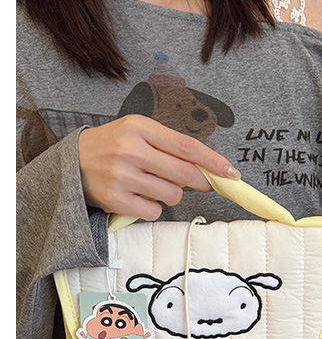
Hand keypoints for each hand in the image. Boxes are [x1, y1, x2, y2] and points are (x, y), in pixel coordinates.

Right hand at [78, 115, 241, 219]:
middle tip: (200, 183)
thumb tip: (209, 168)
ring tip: (151, 184)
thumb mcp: (138, 133)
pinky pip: (154, 211)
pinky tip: (138, 196)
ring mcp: (122, 176)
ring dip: (170, 194)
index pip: (186, 147)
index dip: (213, 162)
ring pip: (171, 195)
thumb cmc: (113, 147)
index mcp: (139, 127)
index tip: (231, 173)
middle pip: (184, 174)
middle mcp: (130, 150)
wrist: (72, 163)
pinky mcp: (115, 199)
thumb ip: (170, 146)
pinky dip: (152, 207)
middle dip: (198, 182)